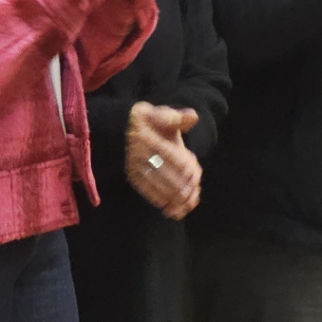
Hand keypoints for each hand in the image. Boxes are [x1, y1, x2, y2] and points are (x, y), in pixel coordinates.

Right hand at [123, 102, 201, 218]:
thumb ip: (179, 118)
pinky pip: (143, 188)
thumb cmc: (152, 121)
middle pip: (162, 171)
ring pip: (154, 182)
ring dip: (170, 195)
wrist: (126, 126)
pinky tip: (168, 206)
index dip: (183, 165)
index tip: (195, 175)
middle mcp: (138, 150)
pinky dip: (156, 198)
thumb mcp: (165, 115)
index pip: (168, 153)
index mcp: (148, 134)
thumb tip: (193, 117)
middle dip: (179, 184)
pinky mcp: (131, 174)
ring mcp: (133, 163)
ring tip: (184, 204)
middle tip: (191, 194)